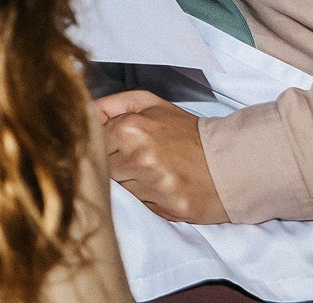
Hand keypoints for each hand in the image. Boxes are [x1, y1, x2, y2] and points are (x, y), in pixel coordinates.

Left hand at [97, 92, 227, 222]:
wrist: (232, 161)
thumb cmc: (185, 131)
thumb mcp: (148, 104)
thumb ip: (109, 105)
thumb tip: (80, 112)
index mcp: (129, 129)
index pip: (90, 143)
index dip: (98, 145)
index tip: (110, 146)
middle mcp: (139, 158)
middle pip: (101, 169)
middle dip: (112, 164)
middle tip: (134, 159)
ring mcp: (154, 185)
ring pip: (119, 189)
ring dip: (129, 183)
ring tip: (151, 172)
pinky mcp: (168, 208)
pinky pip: (140, 206)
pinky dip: (146, 198)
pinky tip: (161, 187)